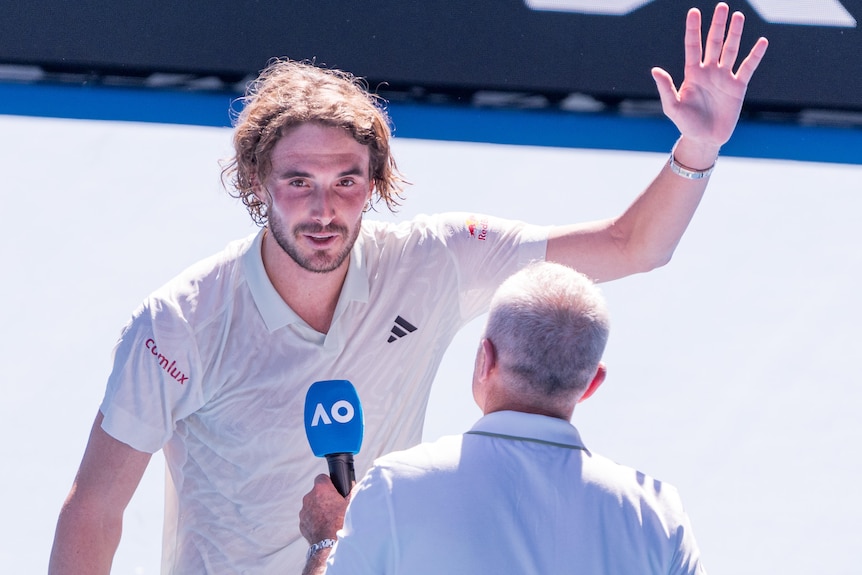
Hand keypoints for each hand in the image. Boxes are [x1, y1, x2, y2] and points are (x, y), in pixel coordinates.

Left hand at [300, 474, 350, 543]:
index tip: (334, 489)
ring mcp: (304, 511)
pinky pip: (308, 518)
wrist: (330, 543)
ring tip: (329, 518)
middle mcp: (309, 497)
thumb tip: (351, 486)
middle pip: (316, 492)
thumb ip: (349, 492)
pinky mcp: (302, 523)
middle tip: (334, 506)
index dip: (328, 483)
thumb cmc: (342, 522)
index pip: (322, 478)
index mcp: (321, 489)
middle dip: (323, 497)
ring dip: (318, 509)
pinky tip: (324, 526)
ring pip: (311, 506)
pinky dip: (314, 520)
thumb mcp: (350, 503)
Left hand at [651, 3, 767, 151]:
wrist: (704, 140)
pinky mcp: (738, 87)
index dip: (693, 29)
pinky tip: (761, 42)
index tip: (693, 12)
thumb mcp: (672, 107)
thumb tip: (655, 70)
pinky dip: (755, 55)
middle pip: (714, 43)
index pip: (692, 46)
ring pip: (731, 50)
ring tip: (738, 16)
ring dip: (735, 34)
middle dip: (717, 25)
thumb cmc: (686, 124)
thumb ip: (666, 88)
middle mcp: (709, 71)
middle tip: (722, 6)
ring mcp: (724, 77)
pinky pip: (748, 67)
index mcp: (692, 73)